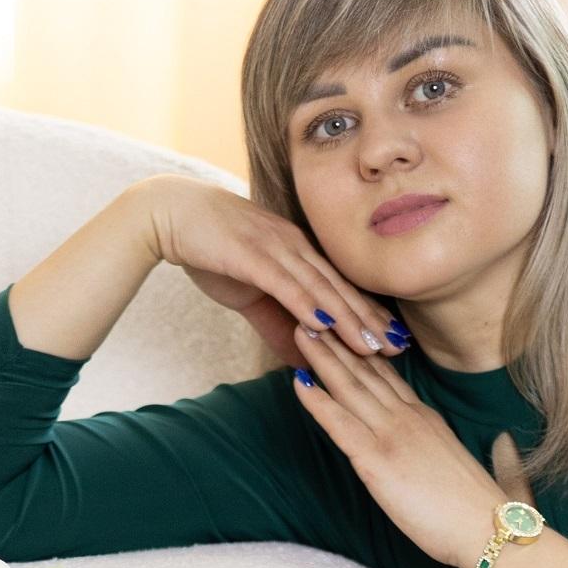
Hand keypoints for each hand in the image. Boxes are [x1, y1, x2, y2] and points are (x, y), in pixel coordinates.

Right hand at [130, 174, 406, 368]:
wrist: (167, 213)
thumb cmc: (207, 248)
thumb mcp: (247, 292)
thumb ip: (275, 322)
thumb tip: (300, 354)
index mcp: (296, 252)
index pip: (340, 286)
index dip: (368, 312)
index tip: (394, 337)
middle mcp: (294, 247)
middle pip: (340, 288)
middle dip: (371, 320)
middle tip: (400, 347)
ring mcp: (274, 248)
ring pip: (320, 288)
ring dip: (348, 318)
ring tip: (373, 346)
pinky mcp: (251, 255)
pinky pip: (285, 283)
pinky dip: (307, 304)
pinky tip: (326, 325)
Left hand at [289, 325, 537, 567]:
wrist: (490, 529)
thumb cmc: (478, 510)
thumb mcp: (460, 466)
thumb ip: (445, 446)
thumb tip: (462, 446)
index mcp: (426, 419)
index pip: (387, 376)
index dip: (362, 350)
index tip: (342, 327)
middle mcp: (409, 418)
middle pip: (366, 371)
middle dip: (337, 340)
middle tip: (313, 312)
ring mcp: (393, 435)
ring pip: (350, 387)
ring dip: (322, 356)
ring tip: (299, 329)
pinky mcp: (379, 460)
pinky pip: (341, 423)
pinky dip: (318, 400)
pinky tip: (298, 381)